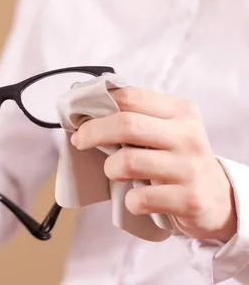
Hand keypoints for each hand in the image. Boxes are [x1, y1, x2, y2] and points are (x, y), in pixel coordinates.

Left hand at [70, 87, 236, 241]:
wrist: (218, 199)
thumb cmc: (178, 160)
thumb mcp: (167, 129)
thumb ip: (136, 116)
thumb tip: (87, 109)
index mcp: (180, 111)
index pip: (130, 97)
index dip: (96, 107)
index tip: (79, 120)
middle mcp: (187, 136)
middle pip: (126, 124)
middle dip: (93, 133)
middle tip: (80, 142)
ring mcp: (189, 168)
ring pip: (127, 161)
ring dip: (110, 169)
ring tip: (116, 173)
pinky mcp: (188, 199)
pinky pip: (140, 198)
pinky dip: (129, 201)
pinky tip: (137, 199)